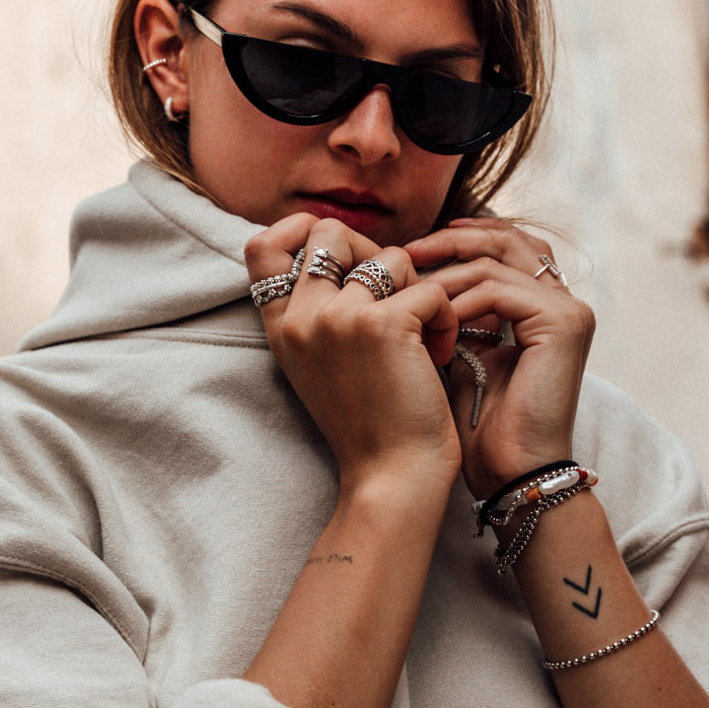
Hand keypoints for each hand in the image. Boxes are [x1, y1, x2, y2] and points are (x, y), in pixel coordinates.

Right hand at [246, 213, 461, 502]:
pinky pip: (430, 288)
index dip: (301, 232)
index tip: (344, 259)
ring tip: (425, 335)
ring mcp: (339, 317)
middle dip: (374, 253)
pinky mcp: (384, 325)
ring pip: (392, 256)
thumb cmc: (369, 425)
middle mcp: (302, 317)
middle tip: (398, 299)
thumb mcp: (319, 366)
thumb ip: (317, 313)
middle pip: (330, 231)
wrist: (390, 476)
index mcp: (281, 328)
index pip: (261, 245)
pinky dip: (447, 318)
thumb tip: (345, 251)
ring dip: (420, 289)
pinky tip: (441, 353)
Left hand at [403, 218, 593, 498]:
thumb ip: (451, 314)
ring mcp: (569, 311)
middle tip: (407, 251)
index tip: (414, 249)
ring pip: (495, 264)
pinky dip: (461, 303)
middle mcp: (564, 303)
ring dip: (445, 278)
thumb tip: (410, 278)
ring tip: (411, 295)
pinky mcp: (563, 324)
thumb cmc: (479, 428)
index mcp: (545, 308)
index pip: (508, 249)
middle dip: (453, 240)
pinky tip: (435, 322)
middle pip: (509, 240)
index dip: (463, 238)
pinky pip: (499, 291)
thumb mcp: (460, 355)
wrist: (509, 472)